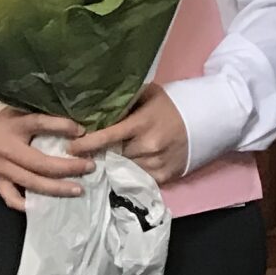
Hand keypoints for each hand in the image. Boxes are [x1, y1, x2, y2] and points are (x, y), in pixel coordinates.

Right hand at [0, 107, 85, 211]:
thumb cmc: (10, 121)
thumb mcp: (26, 111)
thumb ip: (48, 118)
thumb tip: (80, 127)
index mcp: (15, 126)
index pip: (39, 124)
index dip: (62, 126)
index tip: (82, 131)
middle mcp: (6, 148)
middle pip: (40, 162)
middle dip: (68, 167)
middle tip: (89, 167)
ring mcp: (0, 168)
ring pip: (30, 182)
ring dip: (56, 188)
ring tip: (78, 189)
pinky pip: (11, 198)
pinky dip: (28, 204)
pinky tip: (47, 205)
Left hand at [75, 86, 189, 185]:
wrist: (205, 120)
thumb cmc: (169, 106)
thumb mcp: (148, 95)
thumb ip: (124, 101)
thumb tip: (95, 106)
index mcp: (142, 123)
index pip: (108, 135)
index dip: (87, 143)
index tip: (71, 148)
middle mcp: (149, 145)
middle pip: (115, 155)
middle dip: (106, 153)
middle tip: (97, 152)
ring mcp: (158, 162)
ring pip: (125, 169)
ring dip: (119, 165)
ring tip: (117, 159)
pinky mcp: (165, 176)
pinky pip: (139, 179)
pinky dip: (133, 174)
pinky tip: (132, 167)